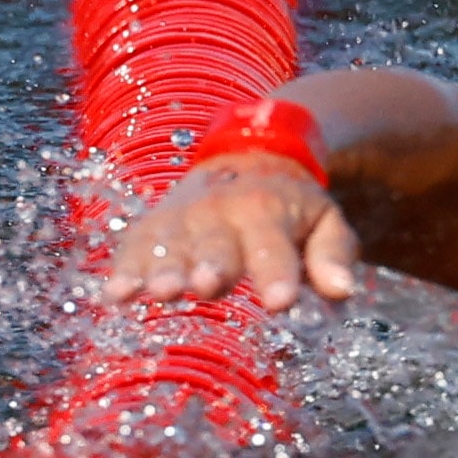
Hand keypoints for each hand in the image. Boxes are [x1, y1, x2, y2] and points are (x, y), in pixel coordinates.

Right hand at [100, 154, 360, 311]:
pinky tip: (115, 295)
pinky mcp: (152, 227)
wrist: (247, 155)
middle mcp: (221, 211)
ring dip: (164, 269)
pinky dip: (124, 270)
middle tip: (207, 286)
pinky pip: (134, 248)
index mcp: (268, 209)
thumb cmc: (291, 207)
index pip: (274, 246)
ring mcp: (182, 218)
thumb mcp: (325, 221)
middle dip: (212, 264)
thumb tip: (342, 291)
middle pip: (216, 244)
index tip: (280, 302)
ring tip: (159, 291)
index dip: (277, 273)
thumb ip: (333, 255)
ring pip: (171, 246)